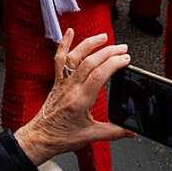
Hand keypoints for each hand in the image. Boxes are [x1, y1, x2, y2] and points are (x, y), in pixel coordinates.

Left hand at [14, 30, 134, 164]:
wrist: (40, 138)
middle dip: (109, 52)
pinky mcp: (57, 80)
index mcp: (80, 100)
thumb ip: (114, 132)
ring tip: (104, 37)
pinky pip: (59, 59)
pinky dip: (64, 44)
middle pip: (90, 62)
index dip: (114, 63)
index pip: (99, 75)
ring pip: (75, 56)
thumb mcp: (91, 136)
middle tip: (123, 48)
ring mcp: (62, 82)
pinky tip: (70, 32)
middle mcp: (71, 87)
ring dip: (90, 44)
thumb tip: (131, 131)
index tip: (126, 59)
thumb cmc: (61, 137)